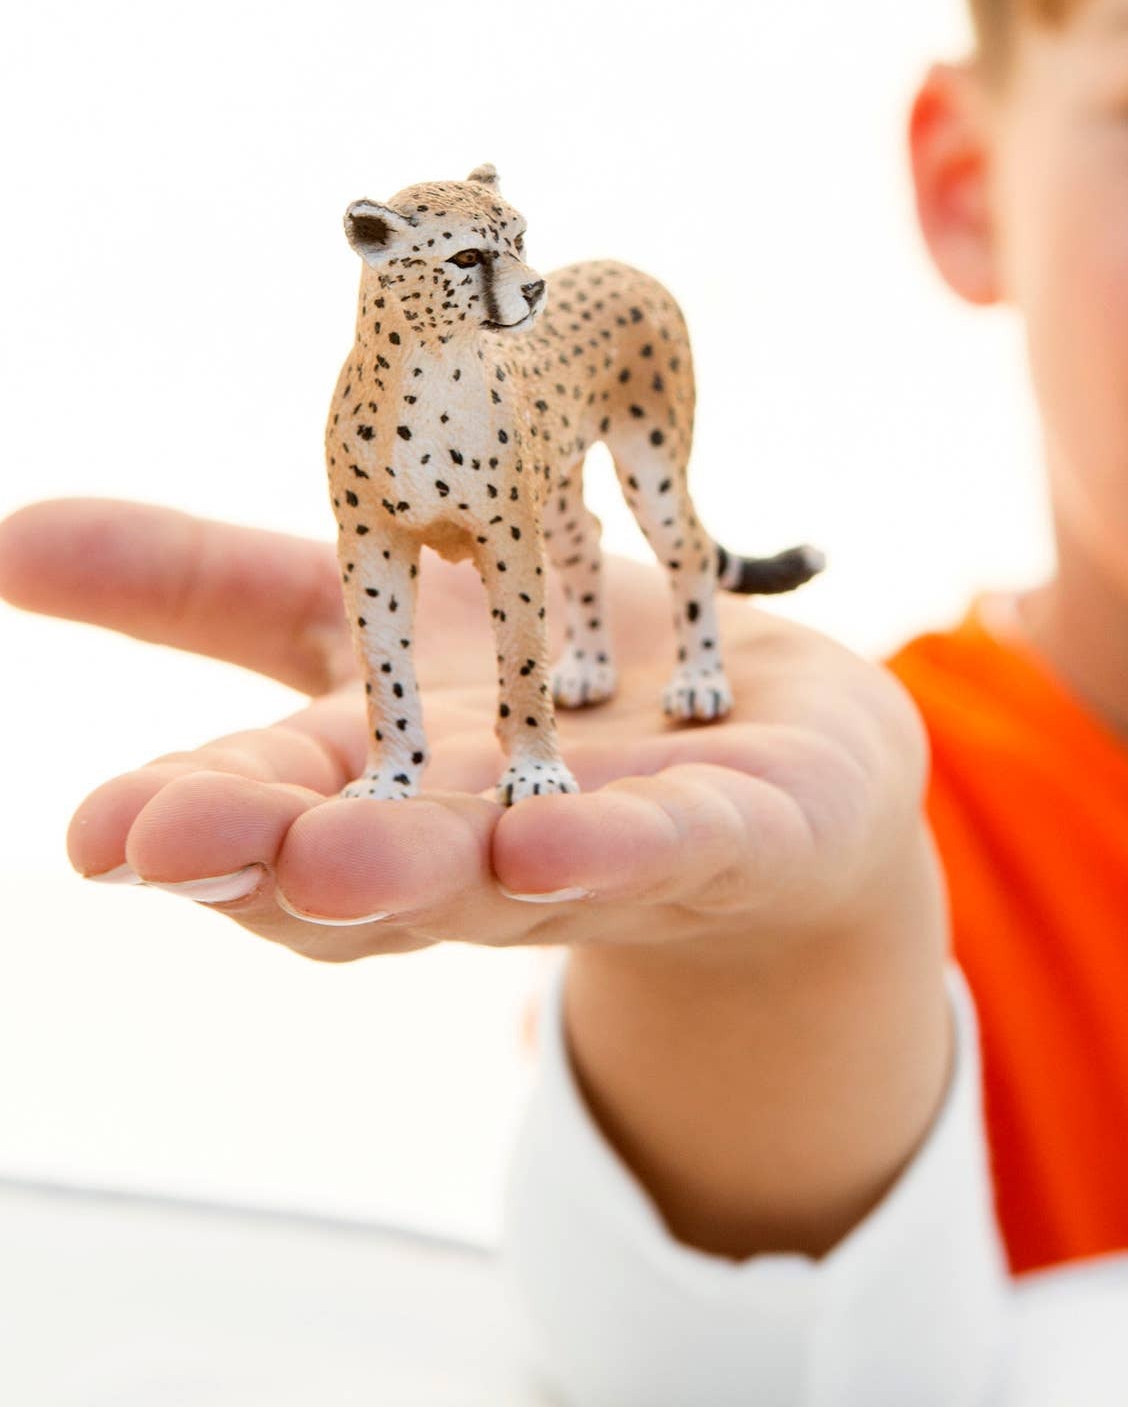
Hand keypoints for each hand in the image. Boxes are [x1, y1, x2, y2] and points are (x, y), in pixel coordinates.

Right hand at [0, 498, 926, 962]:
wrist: (772, 756)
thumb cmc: (551, 698)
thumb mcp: (378, 621)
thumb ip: (209, 587)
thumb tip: (9, 533)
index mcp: (384, 785)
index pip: (273, 808)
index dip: (191, 820)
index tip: (103, 830)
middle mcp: (480, 843)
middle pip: (371, 864)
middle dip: (281, 855)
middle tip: (185, 840)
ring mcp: (612, 853)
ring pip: (513, 873)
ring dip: (432, 869)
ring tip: (353, 853)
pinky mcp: (736, 834)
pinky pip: (683, 845)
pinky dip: (625, 846)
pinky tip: (557, 842)